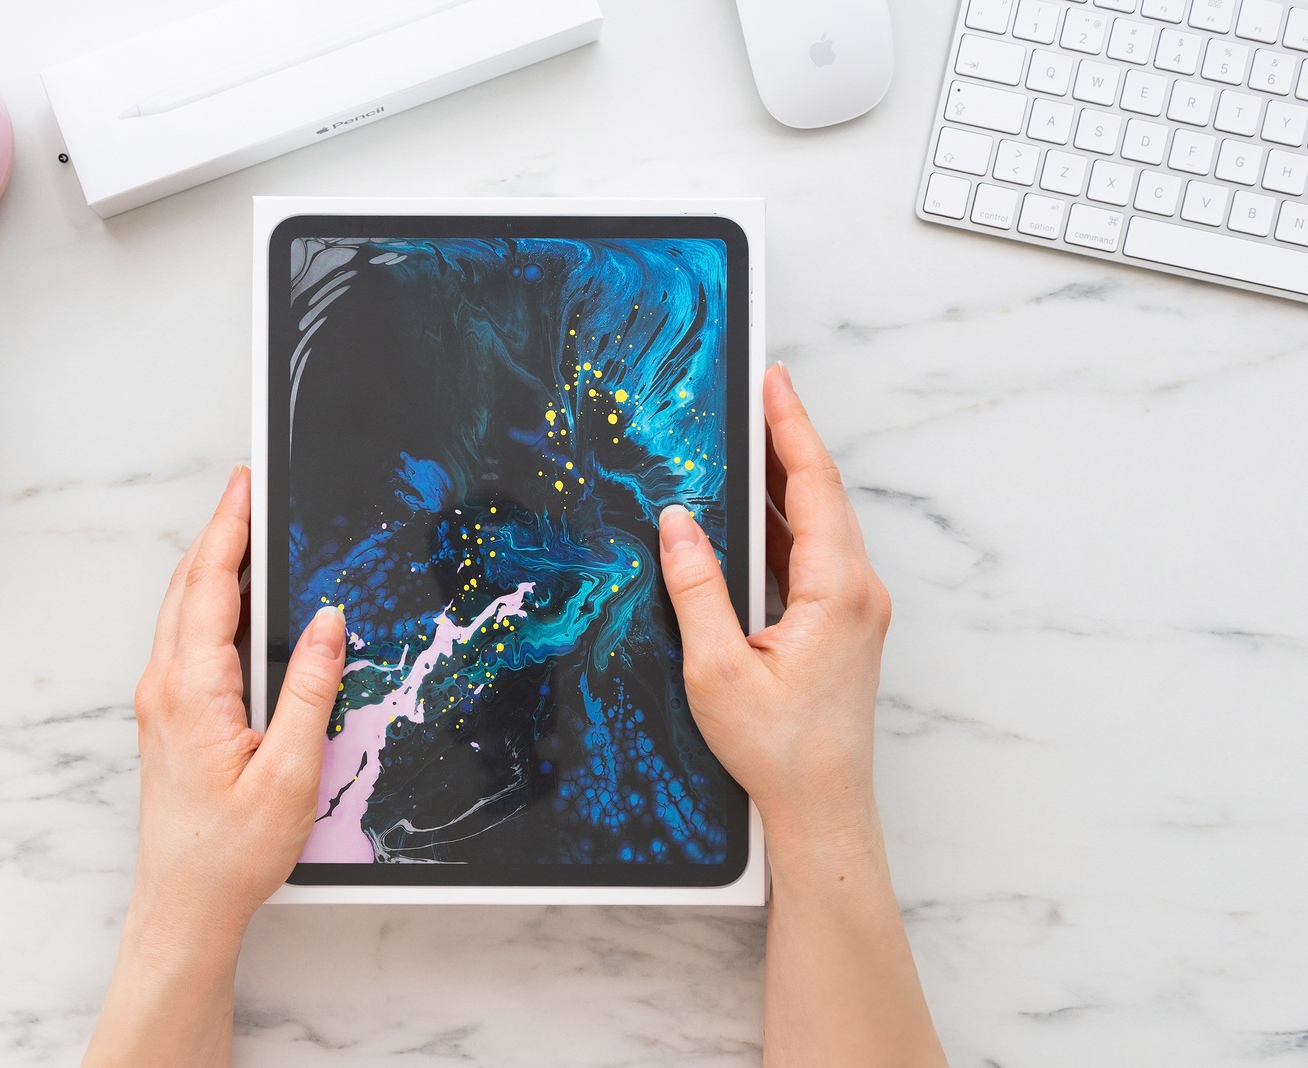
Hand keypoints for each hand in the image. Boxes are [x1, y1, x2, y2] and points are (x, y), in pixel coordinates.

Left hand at [83, 464, 345, 1067]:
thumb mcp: (288, 772)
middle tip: (247, 487)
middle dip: (219, 530)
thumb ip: (308, 690)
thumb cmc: (230, 853)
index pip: (212, 585)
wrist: (183, 908)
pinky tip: (231, 601)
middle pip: (189, 586)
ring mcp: (161, 702)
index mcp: (192, 690)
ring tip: (242, 528)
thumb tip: (325, 621)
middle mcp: (166, 687)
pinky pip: (184, 639)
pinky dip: (206, 601)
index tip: (247, 481)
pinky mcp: (168, 718)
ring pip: (182, 610)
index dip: (230, 527)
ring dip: (210, 563)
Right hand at [659, 362, 889, 851]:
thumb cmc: (779, 750)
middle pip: (821, 495)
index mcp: (837, 592)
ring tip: (746, 442)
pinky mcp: (842, 625)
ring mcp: (854, 608)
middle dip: (786, 440)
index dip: (791, 427)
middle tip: (756, 392)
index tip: (773, 379)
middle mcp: (857, 592)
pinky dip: (783, 526)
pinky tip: (751, 517)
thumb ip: (697, 588)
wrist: (823, 808)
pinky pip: (813, 557)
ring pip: (818, 525)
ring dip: (783, 484)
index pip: (814, 486)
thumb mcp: (717, 669)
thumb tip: (678, 523)